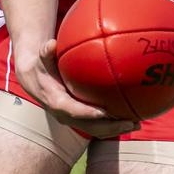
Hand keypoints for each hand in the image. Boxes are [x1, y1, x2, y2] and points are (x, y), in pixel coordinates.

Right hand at [15, 38, 137, 138]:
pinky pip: (98, 126)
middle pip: (90, 127)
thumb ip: (46, 52)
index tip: (104, 112)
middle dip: (110, 127)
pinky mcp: (80, 119)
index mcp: (57, 103)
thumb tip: (51, 43)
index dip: (88, 113)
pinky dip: (113, 125)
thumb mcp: (42, 59)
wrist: (37, 82)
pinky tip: (130, 119)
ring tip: (136, 124)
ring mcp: (74, 119)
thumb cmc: (43, 67)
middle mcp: (66, 115)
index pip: (74, 111)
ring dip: (116, 129)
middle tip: (130, 123)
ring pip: (96, 130)